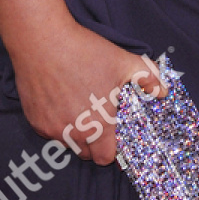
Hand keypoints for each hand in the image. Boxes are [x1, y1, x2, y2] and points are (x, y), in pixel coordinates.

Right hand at [12, 22, 164, 165]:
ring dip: (77, 135)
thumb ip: (147, 78)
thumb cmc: (85, 52)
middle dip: (96, 144)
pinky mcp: (36, 122)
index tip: (116, 136)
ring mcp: (52, 129)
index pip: (107, 158)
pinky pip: (51, 132)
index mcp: (98, 125)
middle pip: (87, 154)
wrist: (42, 41)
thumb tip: (163, 91)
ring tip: (82, 109)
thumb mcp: (123, 61)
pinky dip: (59, 124)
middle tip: (101, 120)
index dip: (114, 150)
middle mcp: (74, 134)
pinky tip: (63, 101)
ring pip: (69, 144)